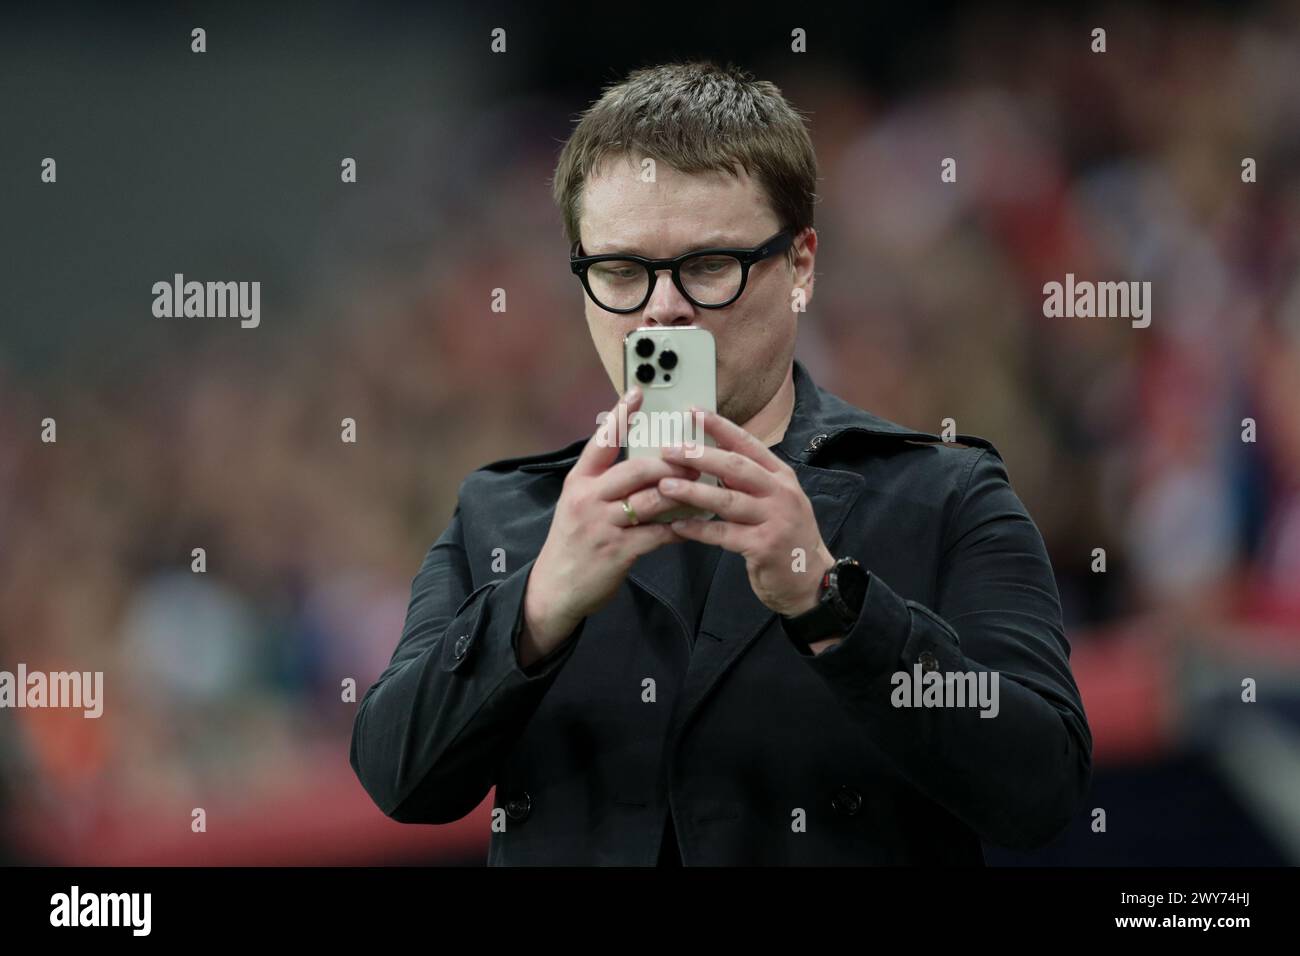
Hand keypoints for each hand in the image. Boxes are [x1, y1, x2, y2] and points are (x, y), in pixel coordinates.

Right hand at [520, 387, 699, 665]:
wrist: (555, 589)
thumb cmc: (575, 543)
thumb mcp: (578, 505)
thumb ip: (604, 483)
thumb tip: (644, 462)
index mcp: (579, 482)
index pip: (601, 441)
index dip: (621, 415)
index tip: (639, 392)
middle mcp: (588, 499)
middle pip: (637, 469)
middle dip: (671, 463)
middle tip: (695, 459)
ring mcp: (602, 526)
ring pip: (653, 499)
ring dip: (683, 493)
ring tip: (703, 488)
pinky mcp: (617, 551)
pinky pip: (659, 534)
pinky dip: (680, 528)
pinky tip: (695, 525)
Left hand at [656, 407, 834, 617]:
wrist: (811, 580)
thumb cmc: (786, 536)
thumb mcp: (776, 500)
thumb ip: (750, 481)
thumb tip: (711, 459)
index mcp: (781, 476)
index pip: (748, 444)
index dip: (720, 426)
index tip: (693, 412)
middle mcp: (781, 493)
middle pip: (736, 467)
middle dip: (700, 456)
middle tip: (669, 450)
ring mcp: (775, 519)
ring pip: (727, 500)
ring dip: (693, 491)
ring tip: (664, 485)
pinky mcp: (764, 546)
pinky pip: (723, 534)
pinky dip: (698, 529)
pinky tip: (677, 525)